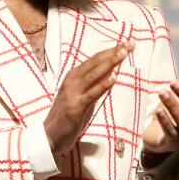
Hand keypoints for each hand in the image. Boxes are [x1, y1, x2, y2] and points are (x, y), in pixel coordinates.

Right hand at [44, 42, 132, 157]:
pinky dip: (103, 85)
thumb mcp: (81, 96)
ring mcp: (73, 93)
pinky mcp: (76, 107)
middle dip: (113, 52)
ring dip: (110, 63)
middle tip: (129, 43)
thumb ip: (93, 84)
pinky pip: (92, 94)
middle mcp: (72, 81)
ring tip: (123, 54)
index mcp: (73, 76)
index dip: (110, 50)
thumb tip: (111, 73)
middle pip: (95, 62)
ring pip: (94, 74)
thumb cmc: (67, 116)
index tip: (126, 43)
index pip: (94, 59)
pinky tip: (113, 78)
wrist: (48, 136)